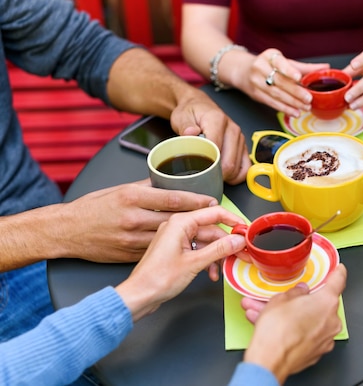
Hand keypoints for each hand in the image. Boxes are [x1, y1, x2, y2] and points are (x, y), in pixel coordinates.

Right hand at [57, 179, 219, 262]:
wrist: (66, 232)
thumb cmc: (91, 209)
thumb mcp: (118, 190)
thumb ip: (145, 188)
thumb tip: (168, 183)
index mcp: (132, 197)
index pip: (173, 198)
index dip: (197, 200)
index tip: (212, 202)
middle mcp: (134, 217)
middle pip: (177, 220)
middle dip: (202, 222)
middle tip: (221, 223)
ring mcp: (132, 238)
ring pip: (172, 240)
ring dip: (194, 240)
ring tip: (214, 239)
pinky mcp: (131, 253)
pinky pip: (160, 252)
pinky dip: (176, 252)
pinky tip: (191, 251)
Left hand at [116, 206, 245, 320]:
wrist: (139, 296)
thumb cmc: (157, 279)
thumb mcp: (195, 263)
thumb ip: (219, 249)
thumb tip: (238, 239)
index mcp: (180, 222)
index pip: (214, 212)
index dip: (234, 220)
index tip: (246, 230)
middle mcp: (178, 226)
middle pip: (213, 229)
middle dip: (228, 243)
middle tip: (242, 254)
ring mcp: (177, 238)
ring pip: (207, 241)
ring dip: (218, 255)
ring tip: (227, 267)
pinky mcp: (176, 250)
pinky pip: (199, 249)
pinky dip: (208, 260)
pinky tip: (212, 273)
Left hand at [168, 89, 249, 184]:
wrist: (199, 106)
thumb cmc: (191, 112)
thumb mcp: (182, 116)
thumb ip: (185, 126)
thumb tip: (190, 133)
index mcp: (217, 120)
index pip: (216, 148)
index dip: (207, 164)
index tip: (197, 171)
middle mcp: (232, 129)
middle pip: (229, 162)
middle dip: (216, 174)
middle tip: (203, 178)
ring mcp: (240, 138)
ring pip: (238, 167)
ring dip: (226, 176)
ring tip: (213, 176)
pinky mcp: (243, 146)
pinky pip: (246, 166)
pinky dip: (237, 176)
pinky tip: (226, 176)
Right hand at [242, 264, 346, 383]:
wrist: (269, 361)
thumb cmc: (276, 331)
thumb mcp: (280, 299)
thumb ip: (295, 292)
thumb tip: (300, 292)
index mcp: (326, 302)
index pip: (338, 281)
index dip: (338, 273)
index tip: (340, 270)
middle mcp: (331, 321)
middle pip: (320, 304)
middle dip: (302, 301)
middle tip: (287, 298)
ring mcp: (325, 339)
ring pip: (310, 321)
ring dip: (293, 317)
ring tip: (270, 315)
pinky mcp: (317, 352)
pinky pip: (307, 335)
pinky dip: (295, 331)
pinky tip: (278, 329)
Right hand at [243, 49, 329, 116]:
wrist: (243, 71)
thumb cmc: (268, 66)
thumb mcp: (285, 62)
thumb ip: (304, 67)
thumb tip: (325, 68)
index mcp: (270, 56)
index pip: (280, 63)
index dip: (289, 71)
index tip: (299, 77)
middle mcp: (260, 67)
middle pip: (279, 81)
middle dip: (295, 91)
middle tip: (309, 99)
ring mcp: (256, 82)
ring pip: (276, 94)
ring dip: (292, 103)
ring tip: (305, 107)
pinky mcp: (256, 94)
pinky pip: (271, 103)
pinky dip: (284, 109)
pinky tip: (295, 112)